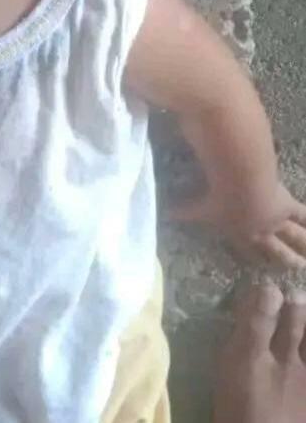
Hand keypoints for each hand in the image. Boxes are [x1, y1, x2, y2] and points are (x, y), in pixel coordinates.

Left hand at [170, 180, 305, 268]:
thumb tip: (161, 215)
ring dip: (303, 246)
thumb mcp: (194, 208)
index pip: (247, 250)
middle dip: (286, 259)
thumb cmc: (216, 198)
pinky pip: (303, 215)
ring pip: (294, 237)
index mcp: (238, 234)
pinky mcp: (286, 204)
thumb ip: (179, 213)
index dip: (254, 258)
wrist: (242, 183)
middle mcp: (259, 231)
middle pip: (275, 249)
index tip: (263, 269)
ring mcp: (275, 219)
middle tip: (299, 268)